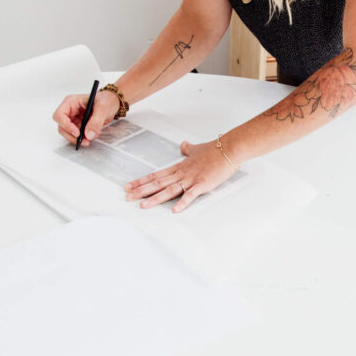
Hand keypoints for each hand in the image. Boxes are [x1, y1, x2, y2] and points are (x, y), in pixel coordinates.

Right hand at [52, 89, 119, 145]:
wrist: (112, 103)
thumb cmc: (106, 100)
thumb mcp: (103, 108)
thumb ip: (96, 121)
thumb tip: (88, 134)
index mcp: (71, 102)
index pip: (59, 115)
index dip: (66, 125)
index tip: (77, 132)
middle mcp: (70, 111)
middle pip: (61, 126)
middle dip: (72, 135)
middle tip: (84, 140)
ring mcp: (73, 119)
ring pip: (67, 133)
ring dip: (77, 139)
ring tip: (90, 138)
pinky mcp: (78, 126)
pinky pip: (75, 136)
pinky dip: (82, 138)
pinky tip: (92, 135)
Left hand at [124, 139, 238, 213]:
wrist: (228, 149)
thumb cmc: (214, 150)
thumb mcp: (197, 149)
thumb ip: (188, 149)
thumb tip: (182, 145)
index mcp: (179, 167)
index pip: (156, 175)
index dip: (141, 181)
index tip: (128, 186)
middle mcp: (181, 174)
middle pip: (158, 183)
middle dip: (141, 191)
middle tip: (127, 197)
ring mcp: (191, 179)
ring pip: (169, 190)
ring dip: (155, 198)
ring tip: (143, 205)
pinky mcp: (202, 184)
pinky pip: (190, 195)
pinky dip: (182, 203)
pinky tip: (174, 210)